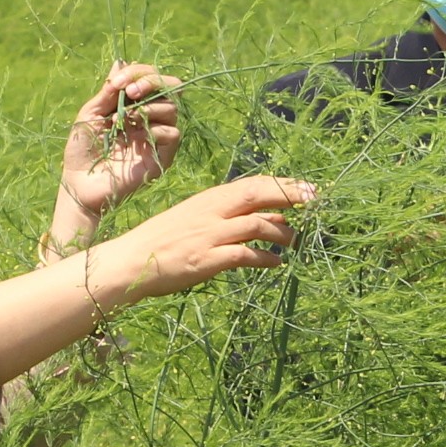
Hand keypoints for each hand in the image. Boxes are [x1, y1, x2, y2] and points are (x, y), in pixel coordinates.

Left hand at [57, 63, 182, 227]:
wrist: (80, 183)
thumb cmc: (82, 149)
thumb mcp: (91, 113)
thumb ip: (109, 91)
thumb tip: (120, 61)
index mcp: (133, 104)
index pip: (150, 78)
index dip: (138, 73)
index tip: (116, 81)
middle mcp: (149, 117)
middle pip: (169, 87)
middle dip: (150, 82)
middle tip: (130, 91)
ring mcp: (157, 136)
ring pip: (172, 109)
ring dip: (148, 107)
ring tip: (124, 119)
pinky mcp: (163, 156)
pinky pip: (173, 133)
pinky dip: (155, 130)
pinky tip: (135, 137)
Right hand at [98, 176, 311, 305]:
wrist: (130, 261)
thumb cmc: (163, 241)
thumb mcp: (196, 219)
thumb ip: (231, 216)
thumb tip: (272, 217)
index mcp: (209, 198)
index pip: (253, 183)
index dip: (283, 184)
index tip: (309, 187)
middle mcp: (211, 211)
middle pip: (258, 194)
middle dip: (290, 195)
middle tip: (316, 200)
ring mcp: (209, 235)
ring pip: (257, 225)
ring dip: (282, 232)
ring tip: (295, 241)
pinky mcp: (207, 259)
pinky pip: (245, 255)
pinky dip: (266, 258)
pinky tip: (276, 263)